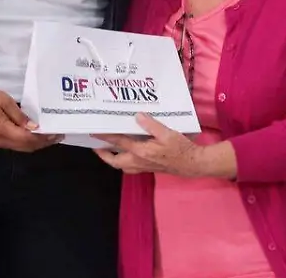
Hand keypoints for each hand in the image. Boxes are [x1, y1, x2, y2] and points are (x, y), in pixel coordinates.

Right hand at [0, 88, 61, 152]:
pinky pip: (16, 145)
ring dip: (36, 144)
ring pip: (22, 148)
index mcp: (3, 130)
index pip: (27, 138)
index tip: (55, 133)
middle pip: (26, 146)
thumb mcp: (6, 102)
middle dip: (43, 143)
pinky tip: (36, 137)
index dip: (42, 138)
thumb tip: (34, 128)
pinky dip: (28, 143)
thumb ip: (20, 116)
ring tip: (50, 137)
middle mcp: (1, 141)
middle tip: (57, 136)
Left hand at [92, 113, 224, 178]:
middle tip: (96, 145)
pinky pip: (130, 167)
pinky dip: (123, 161)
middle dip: (103, 154)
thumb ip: (151, 125)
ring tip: (107, 149)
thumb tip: (137, 116)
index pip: (119, 142)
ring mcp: (143, 167)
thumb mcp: (167, 133)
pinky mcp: (148, 168)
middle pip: (115, 161)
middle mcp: (139, 161)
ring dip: (112, 159)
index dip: (105, 136)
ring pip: (122, 166)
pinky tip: (125, 153)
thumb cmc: (180, 148)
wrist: (192, 164)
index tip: (94, 131)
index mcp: (141, 152)